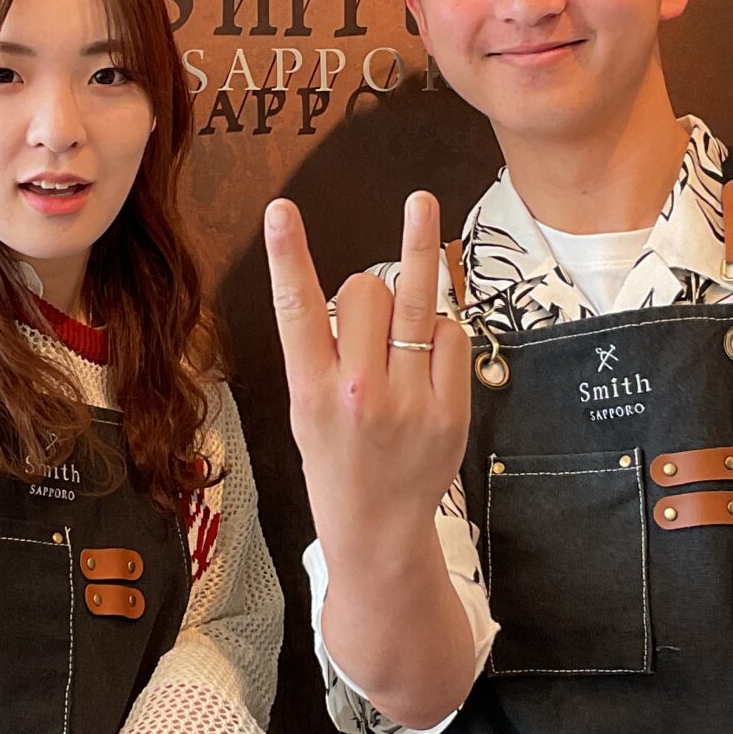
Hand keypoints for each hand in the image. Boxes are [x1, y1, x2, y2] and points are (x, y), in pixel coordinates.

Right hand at [264, 190, 469, 560]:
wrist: (377, 530)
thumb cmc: (337, 462)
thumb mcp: (305, 411)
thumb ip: (321, 354)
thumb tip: (362, 291)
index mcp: (311, 391)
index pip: (296, 310)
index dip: (287, 255)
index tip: (281, 209)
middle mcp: (359, 393)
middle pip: (366, 291)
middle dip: (367, 291)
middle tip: (367, 323)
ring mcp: (409, 402)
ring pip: (415, 300)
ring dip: (418, 249)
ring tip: (420, 203)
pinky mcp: (450, 410)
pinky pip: (451, 334)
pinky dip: (441, 331)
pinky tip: (429, 354)